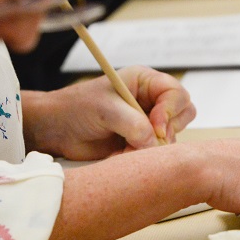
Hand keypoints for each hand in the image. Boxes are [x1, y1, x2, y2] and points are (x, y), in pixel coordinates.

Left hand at [23, 66, 196, 159]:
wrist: (56, 130)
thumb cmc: (76, 109)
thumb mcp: (105, 110)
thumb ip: (134, 124)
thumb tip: (154, 143)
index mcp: (145, 81)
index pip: (176, 92)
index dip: (170, 110)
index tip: (155, 126)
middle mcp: (151, 100)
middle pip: (183, 114)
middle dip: (167, 130)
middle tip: (146, 140)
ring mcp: (148, 122)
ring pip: (172, 136)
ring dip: (153, 147)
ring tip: (125, 148)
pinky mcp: (141, 142)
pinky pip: (157, 153)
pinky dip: (144, 158)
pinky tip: (121, 155)